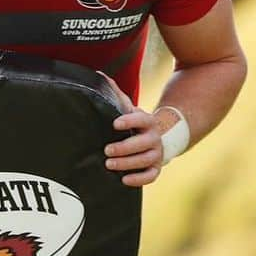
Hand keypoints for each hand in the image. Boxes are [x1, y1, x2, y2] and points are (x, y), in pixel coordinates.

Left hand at [97, 73, 162, 187]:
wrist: (155, 139)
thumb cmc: (134, 124)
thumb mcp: (127, 109)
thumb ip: (115, 95)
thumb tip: (99, 75)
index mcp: (147, 121)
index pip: (142, 119)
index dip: (130, 120)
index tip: (114, 124)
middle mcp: (154, 137)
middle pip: (143, 143)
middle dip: (125, 147)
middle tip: (106, 150)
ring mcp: (156, 154)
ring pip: (146, 160)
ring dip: (128, 163)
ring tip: (109, 164)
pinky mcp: (155, 168)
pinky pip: (151, 176)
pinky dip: (138, 179)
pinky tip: (124, 180)